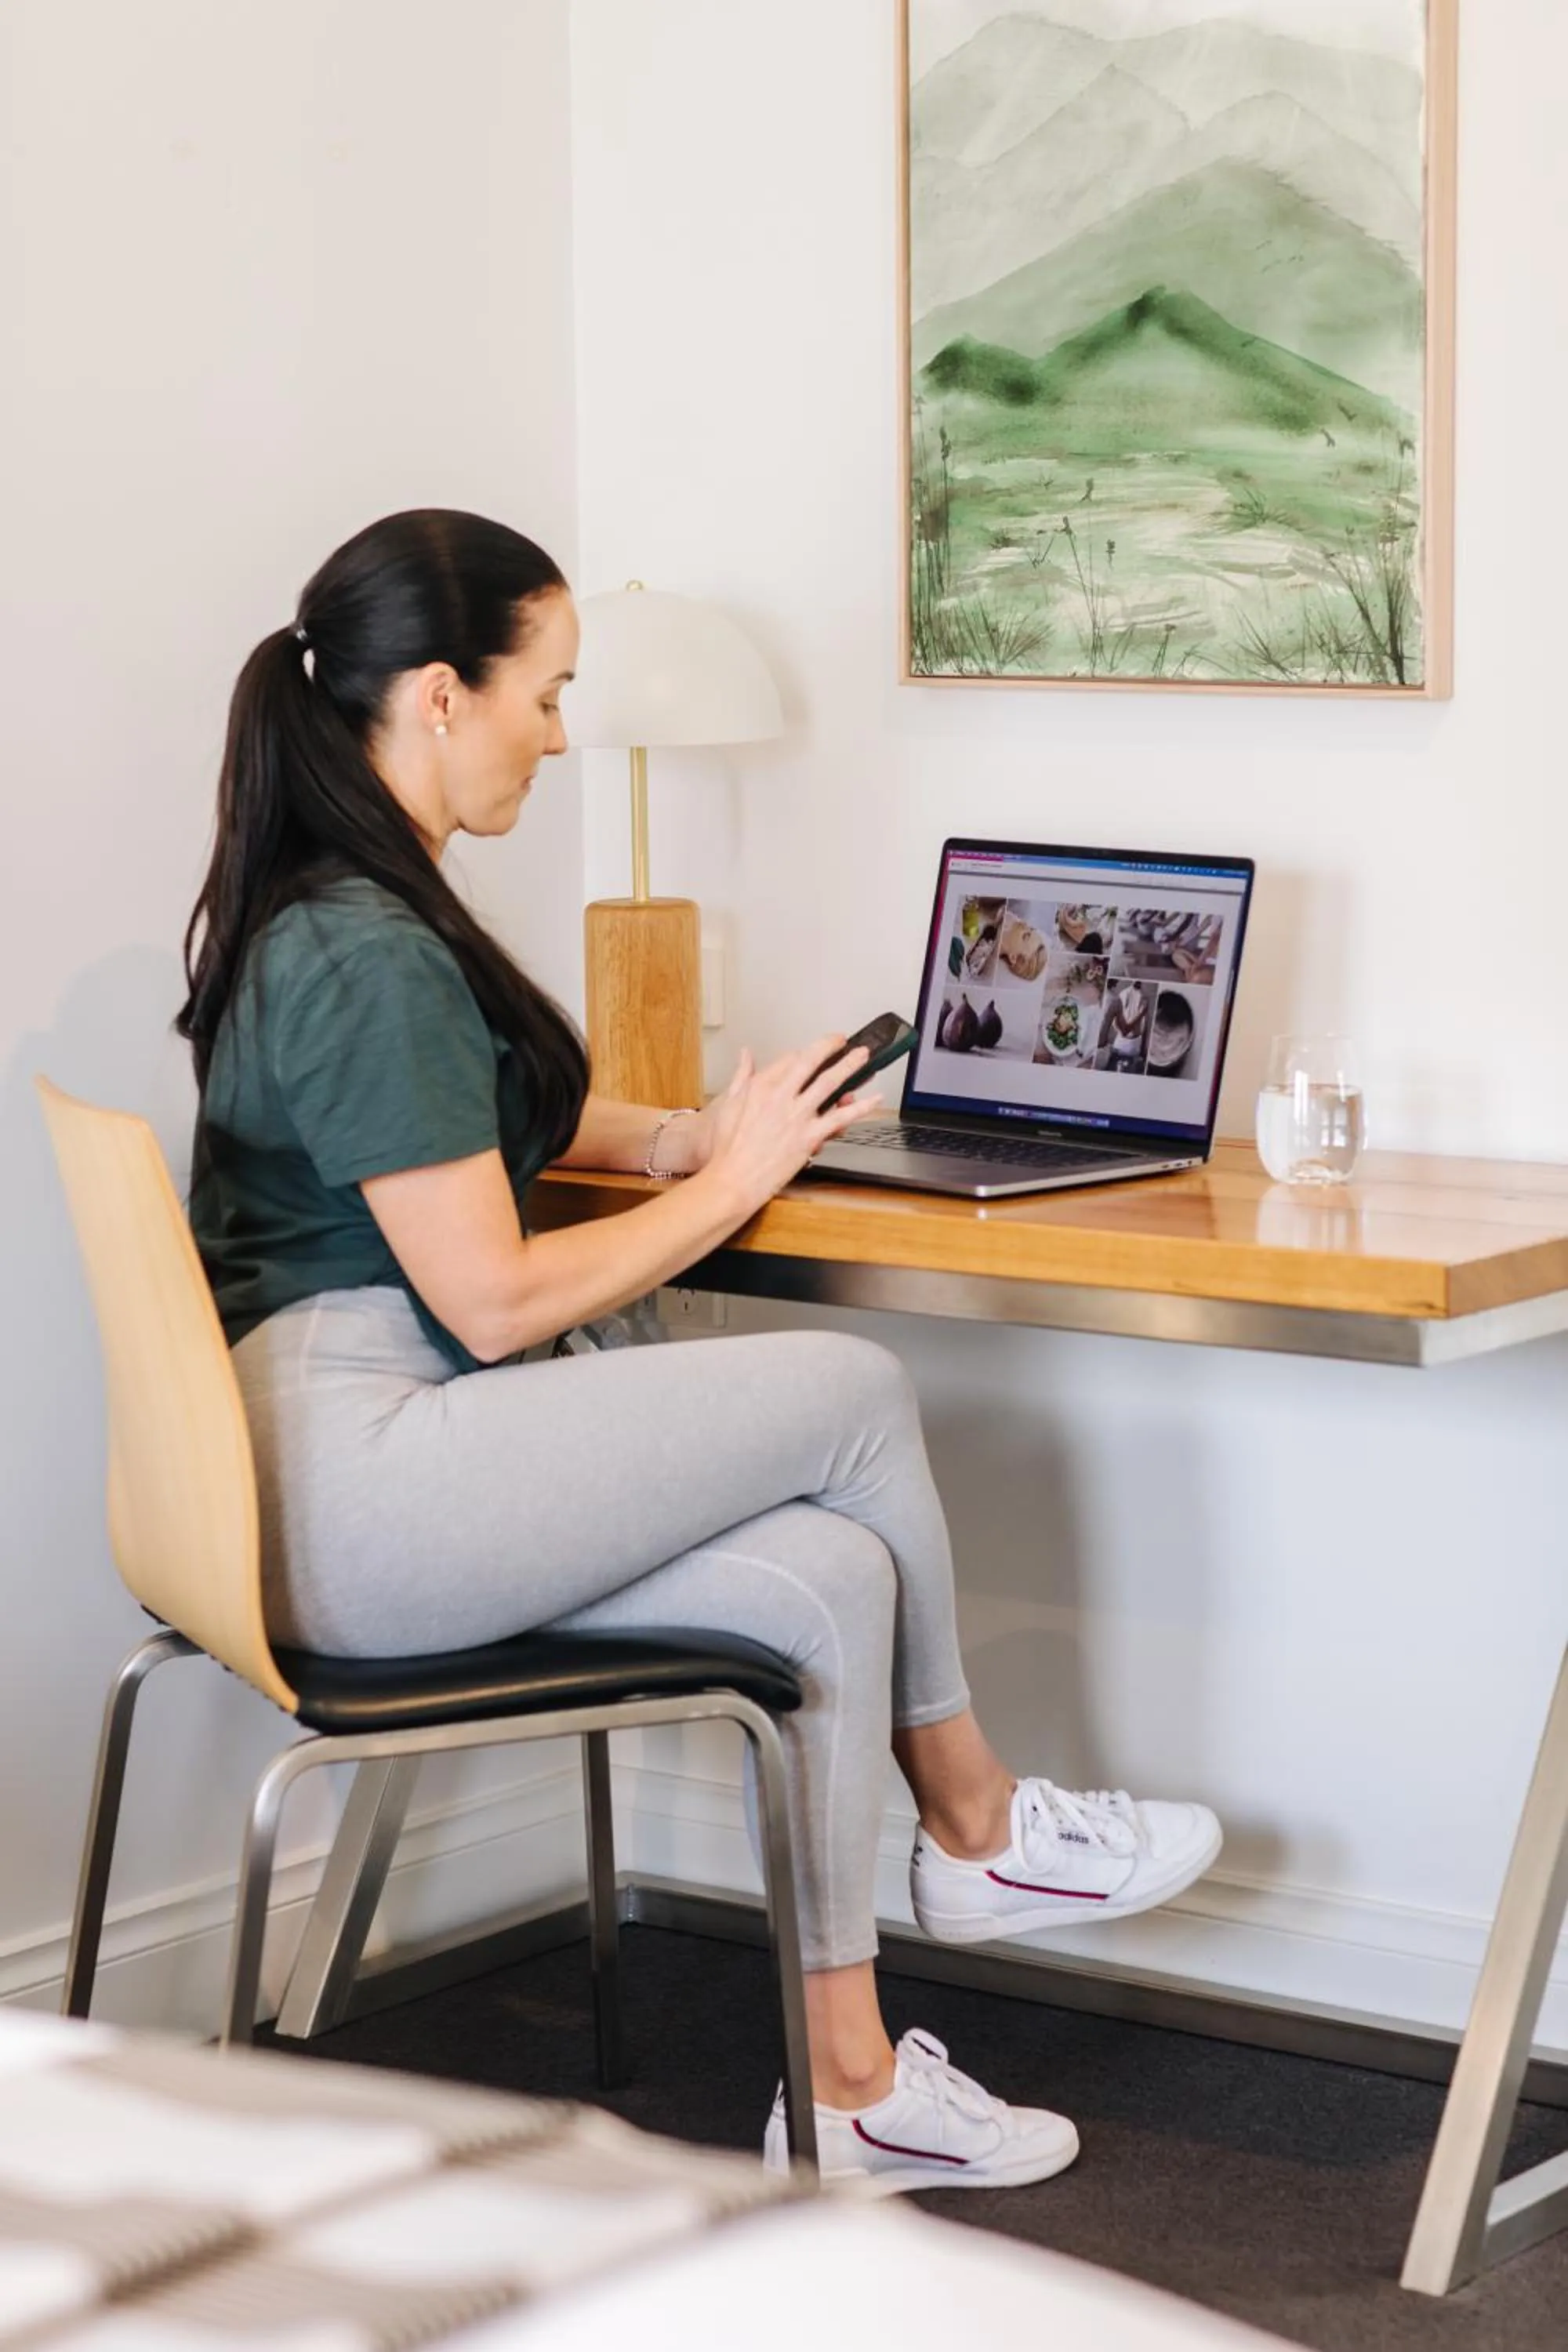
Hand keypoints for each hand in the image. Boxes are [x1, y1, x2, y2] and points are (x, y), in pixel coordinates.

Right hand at [698, 1035, 881, 1218]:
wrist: (733, 1180)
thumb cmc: (728, 1149)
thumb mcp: (729, 1105)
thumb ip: (741, 1076)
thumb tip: (745, 1055)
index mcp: (760, 1087)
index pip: (788, 1059)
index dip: (803, 1053)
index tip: (811, 1052)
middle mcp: (781, 1096)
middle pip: (811, 1062)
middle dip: (831, 1046)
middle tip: (843, 1041)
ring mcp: (798, 1116)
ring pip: (830, 1083)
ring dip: (850, 1066)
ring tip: (863, 1056)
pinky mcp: (809, 1137)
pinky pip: (840, 1118)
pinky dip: (860, 1107)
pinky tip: (874, 1099)